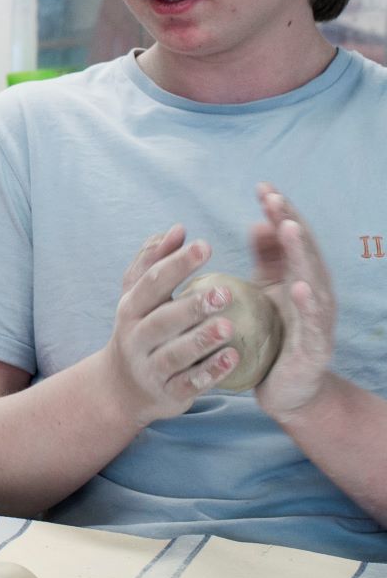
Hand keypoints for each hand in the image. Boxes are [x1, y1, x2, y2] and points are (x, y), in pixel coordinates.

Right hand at [101, 224, 238, 426]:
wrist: (122, 387)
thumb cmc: (139, 329)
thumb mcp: (138, 295)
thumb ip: (154, 260)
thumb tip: (178, 229)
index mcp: (131, 307)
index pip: (152, 282)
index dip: (177, 263)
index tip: (205, 246)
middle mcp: (136, 336)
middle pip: (163, 319)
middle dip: (192, 306)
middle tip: (226, 292)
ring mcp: (150, 366)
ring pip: (175, 354)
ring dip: (202, 340)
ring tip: (229, 327)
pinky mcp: (167, 392)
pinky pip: (189, 383)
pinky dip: (211, 373)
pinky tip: (233, 359)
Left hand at [251, 184, 336, 421]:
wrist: (288, 390)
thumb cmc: (275, 334)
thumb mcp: (266, 291)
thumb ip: (266, 259)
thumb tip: (259, 222)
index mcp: (299, 277)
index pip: (290, 238)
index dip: (279, 212)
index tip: (262, 187)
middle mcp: (313, 293)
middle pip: (303, 251)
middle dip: (290, 222)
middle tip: (274, 197)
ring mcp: (318, 318)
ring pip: (312, 279)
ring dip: (301, 252)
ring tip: (289, 227)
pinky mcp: (315, 346)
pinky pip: (312, 322)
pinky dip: (306, 302)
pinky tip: (298, 285)